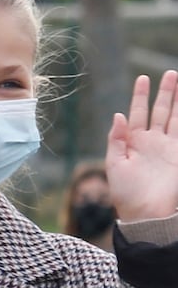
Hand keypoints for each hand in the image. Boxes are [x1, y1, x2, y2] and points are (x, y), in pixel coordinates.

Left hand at [106, 70, 177, 221]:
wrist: (146, 213)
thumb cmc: (126, 192)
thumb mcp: (114, 164)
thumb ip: (116, 139)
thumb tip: (118, 115)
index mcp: (132, 142)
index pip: (137, 113)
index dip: (140, 96)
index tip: (143, 79)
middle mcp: (151, 142)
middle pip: (159, 111)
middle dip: (164, 93)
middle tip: (170, 74)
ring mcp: (168, 147)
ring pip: (174, 117)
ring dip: (177, 101)